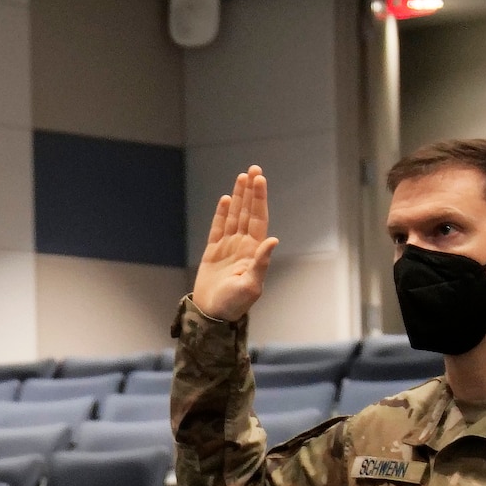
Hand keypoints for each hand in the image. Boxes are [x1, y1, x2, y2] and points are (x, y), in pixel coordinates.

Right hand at [190, 165, 279, 321]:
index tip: (259, 180)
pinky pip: (218, 228)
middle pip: (248, 212)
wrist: (212, 316)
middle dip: (251, 191)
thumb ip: (262, 263)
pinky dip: (222, 214)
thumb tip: (273, 240)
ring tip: (241, 177)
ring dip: (238, 197)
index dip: (259, 199)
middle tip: (254, 170)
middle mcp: (243, 246)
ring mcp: (228, 248)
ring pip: (234, 216)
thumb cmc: (233, 305)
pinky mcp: (213, 253)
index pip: (258, 219)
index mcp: (253, 252)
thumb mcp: (251, 286)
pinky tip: (226, 200)